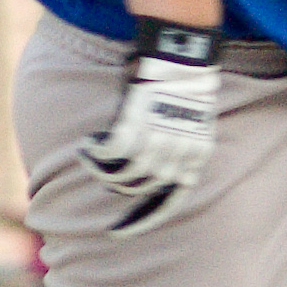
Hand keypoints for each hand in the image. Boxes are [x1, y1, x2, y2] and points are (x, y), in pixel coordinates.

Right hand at [79, 21, 220, 234]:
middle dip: (123, 196)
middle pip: (143, 189)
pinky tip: (90, 144)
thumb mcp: (189, 125)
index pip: (171, 200)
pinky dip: (96, 152)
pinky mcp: (135, 126)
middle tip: (107, 198)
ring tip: (94, 156)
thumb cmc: (184, 86)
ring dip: (104, 170)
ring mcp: (156, 142)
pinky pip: (110, 153)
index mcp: (195, 156)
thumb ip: (174, 149)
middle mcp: (177, 154)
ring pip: (123, 175)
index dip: (146, 218)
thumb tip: (148, 172)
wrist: (182, 56)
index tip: (123, 230)